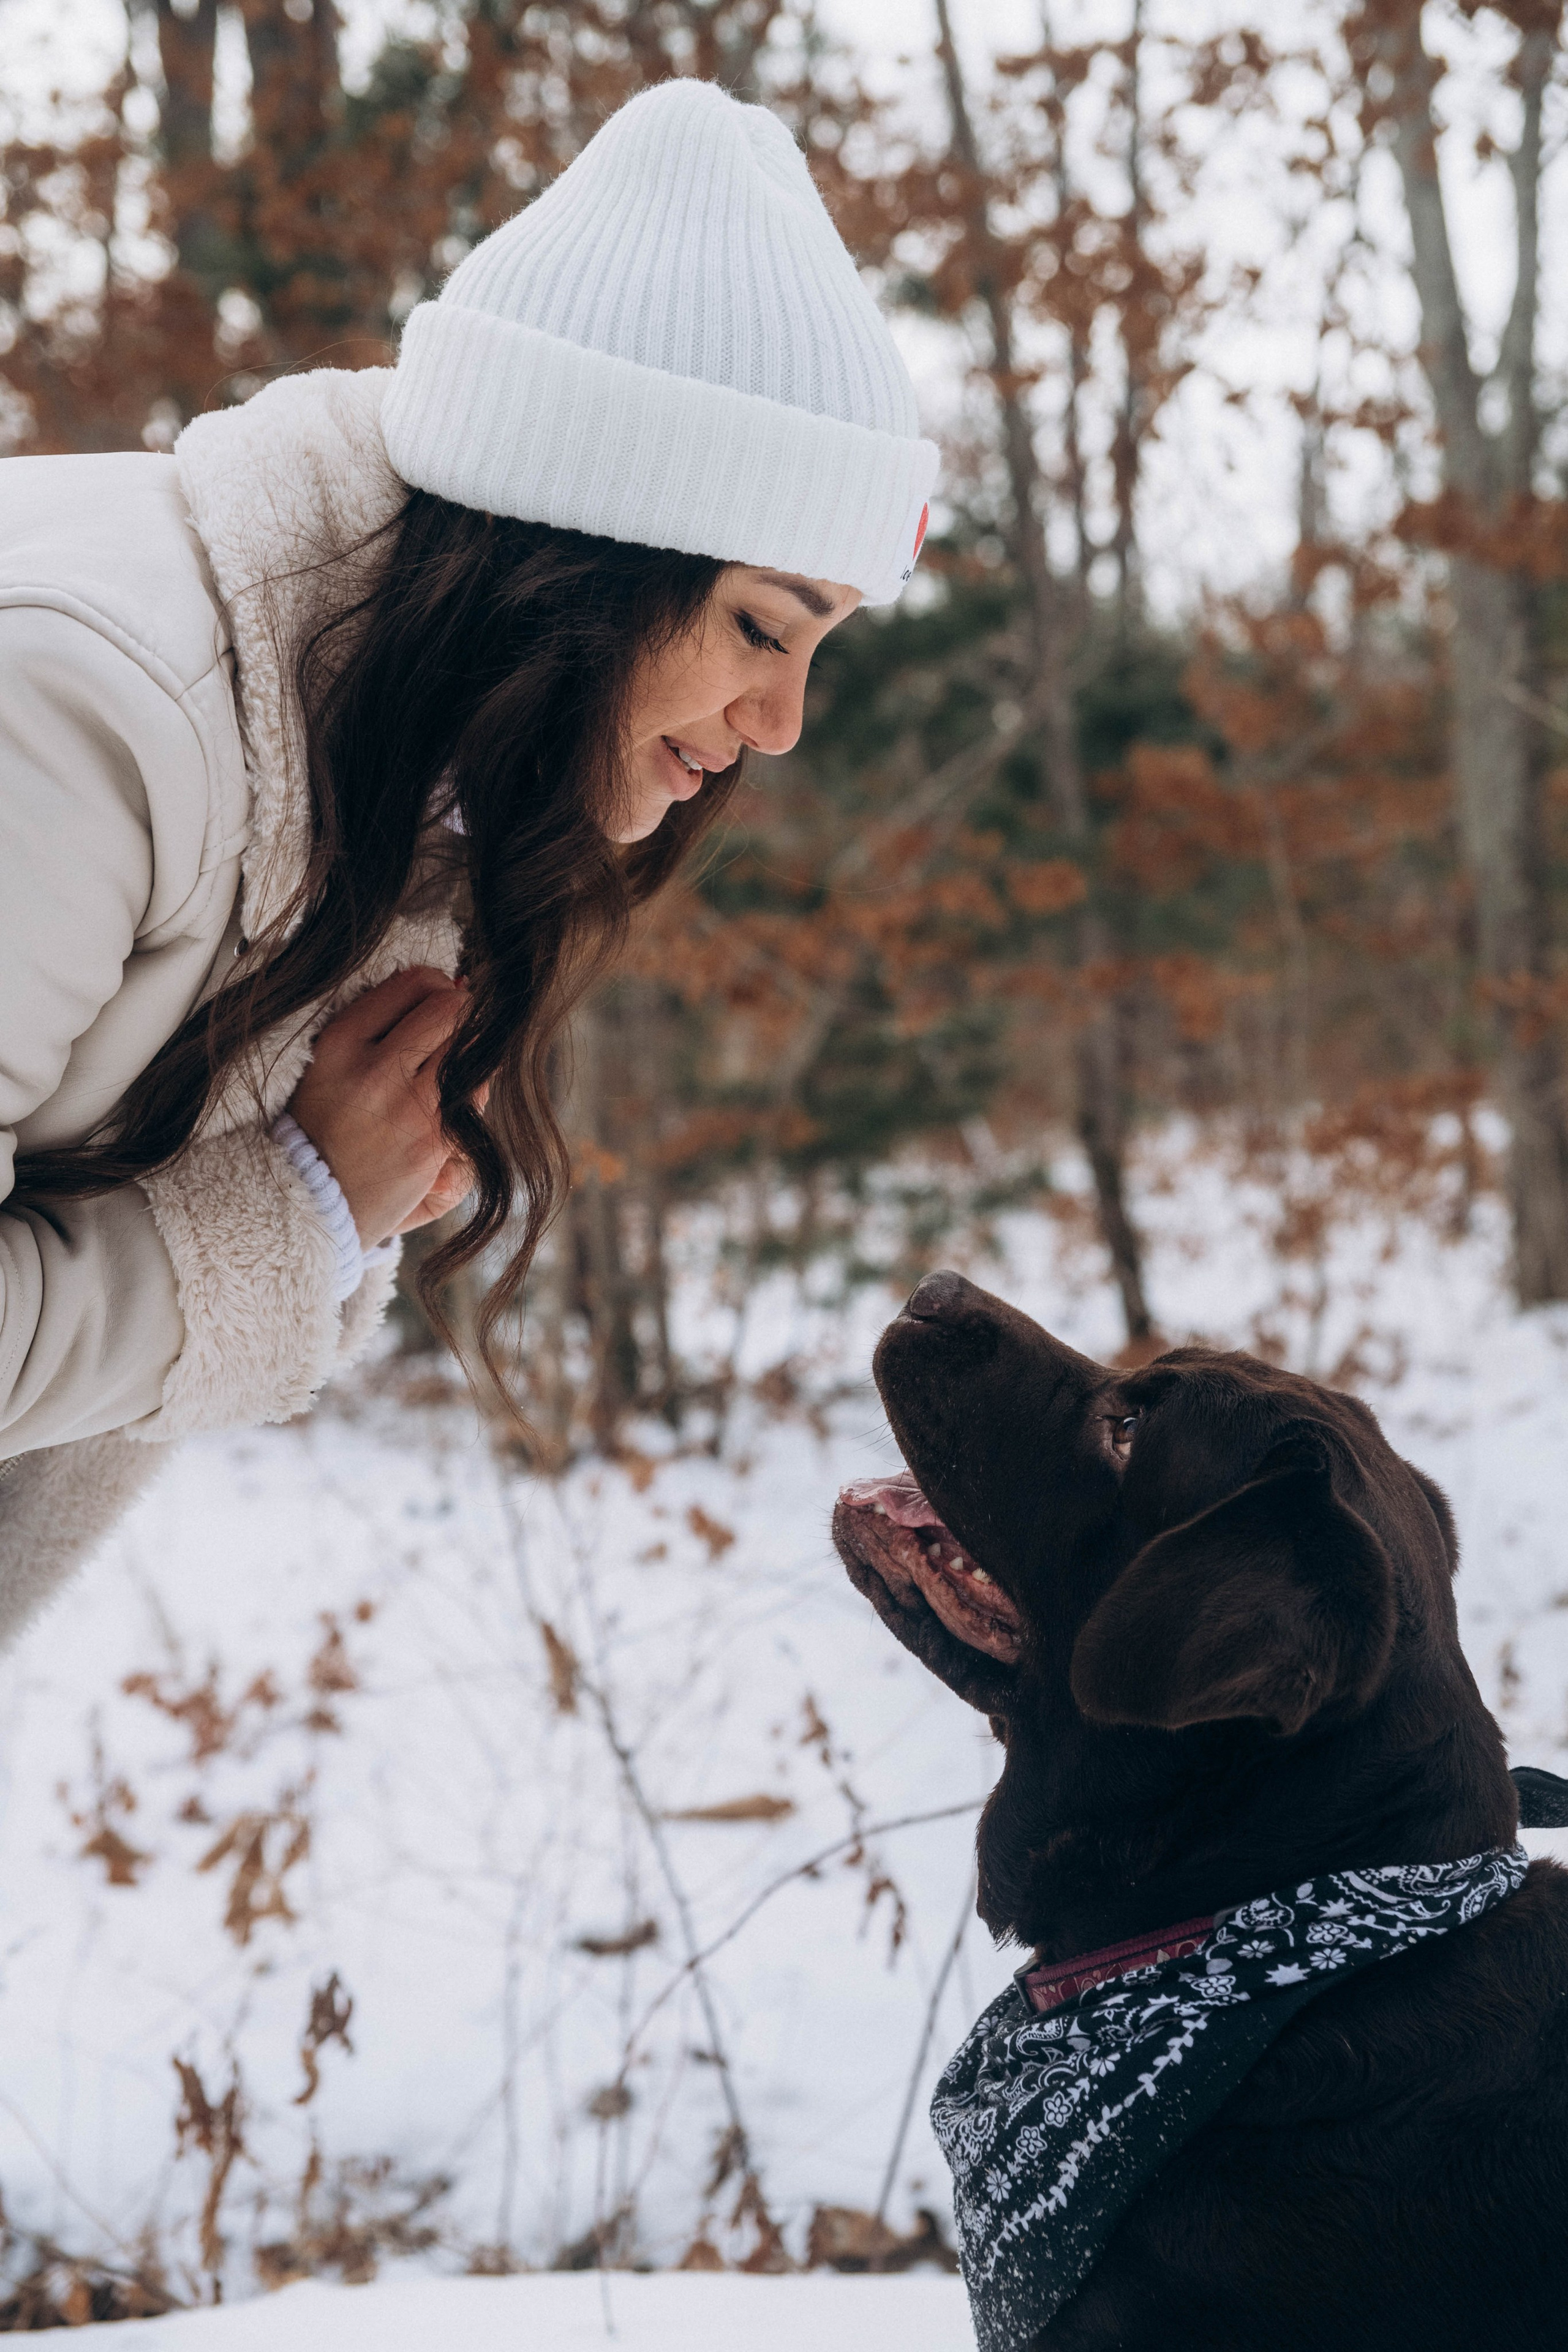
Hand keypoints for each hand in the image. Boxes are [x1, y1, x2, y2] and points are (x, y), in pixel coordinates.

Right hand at [287, 968, 479, 1248]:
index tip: (439, 995)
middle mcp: (374, 1069)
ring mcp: (407, 1107)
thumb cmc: (319, 1129)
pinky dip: (475, 1090)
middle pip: (448, 1011)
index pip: (411, 983)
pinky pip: (475, 1097)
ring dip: (471, 1051)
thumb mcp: (325, 1064)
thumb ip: (375, 1024)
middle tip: (457, 1022)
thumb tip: (449, 985)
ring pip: (468, 1052)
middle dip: (461, 1011)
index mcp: (339, 1042)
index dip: (437, 984)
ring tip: (454, 1062)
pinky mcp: (433, 1142)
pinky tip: (458, 1095)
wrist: (310, 1202)